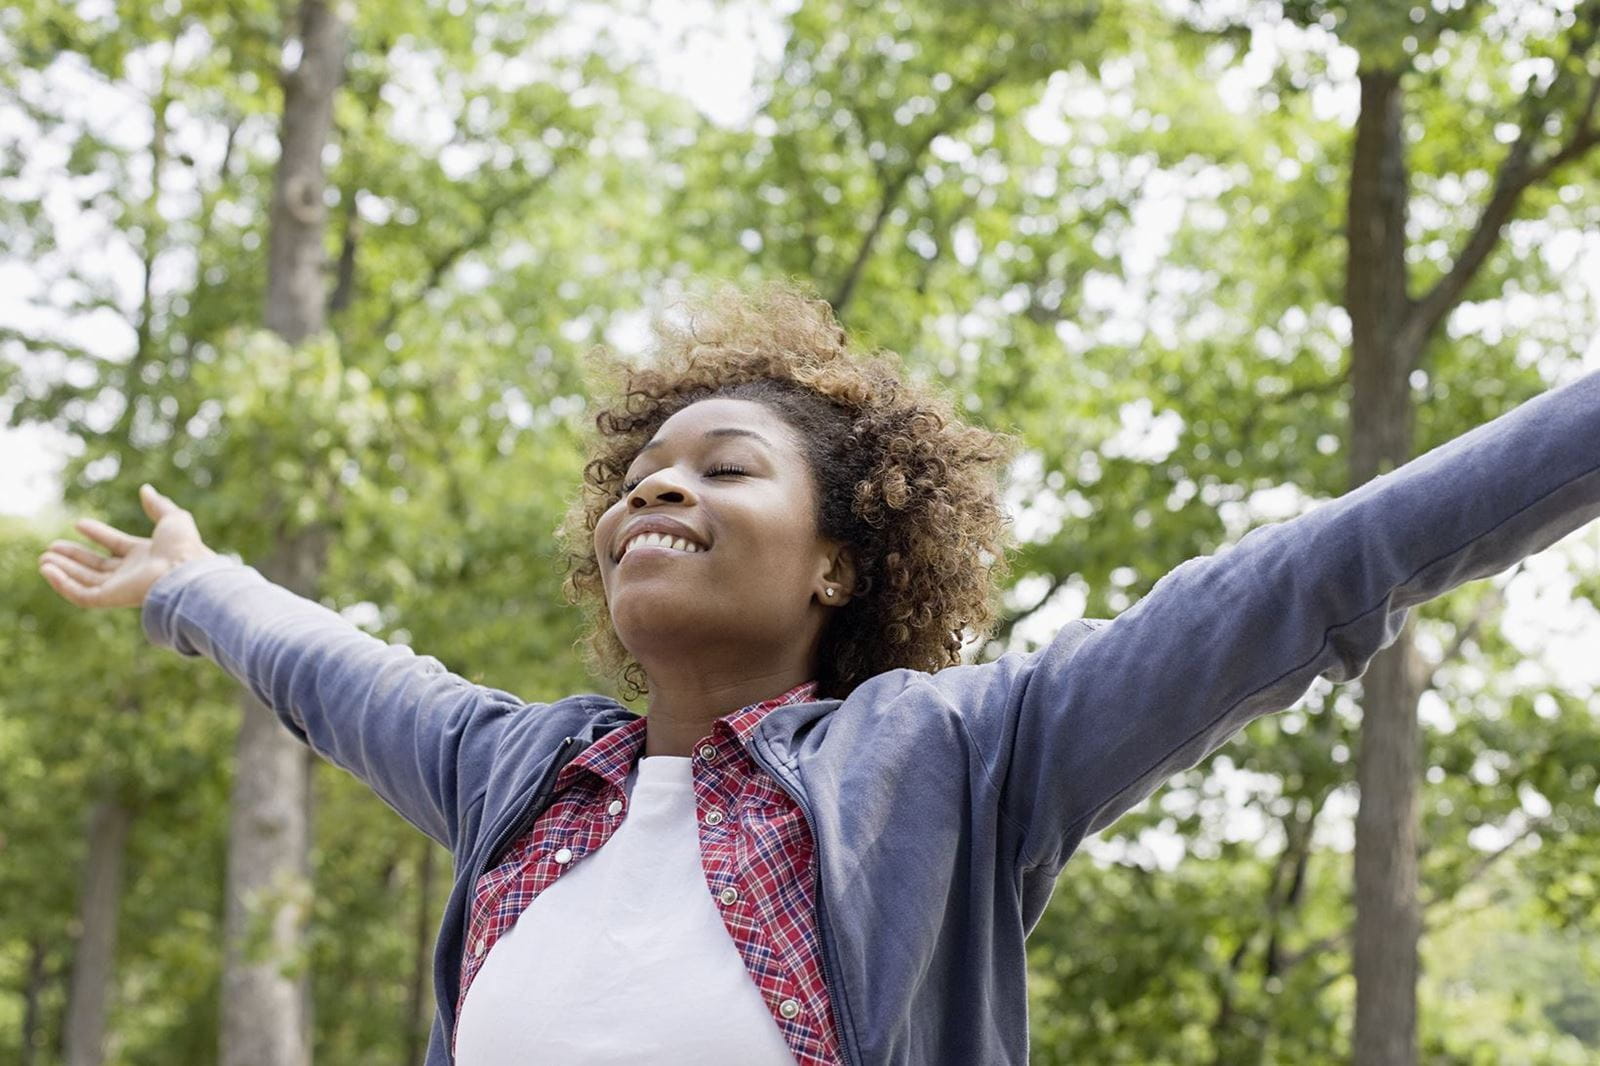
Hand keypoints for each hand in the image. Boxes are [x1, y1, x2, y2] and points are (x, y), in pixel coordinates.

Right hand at [38, 484, 215, 608]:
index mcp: (146, 555)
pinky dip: (63, 585)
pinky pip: (82, 595)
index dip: (97, 534)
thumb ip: (158, 505)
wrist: (186, 571)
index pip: (115, 545)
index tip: (79, 522)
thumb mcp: (172, 519)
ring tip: (43, 559)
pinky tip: (48, 570)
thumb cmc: (184, 546)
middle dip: (73, 557)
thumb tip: (147, 489)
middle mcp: (132, 573)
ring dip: (63, 571)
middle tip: (50, 547)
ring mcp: (121, 588)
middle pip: (96, 566)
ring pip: (85, 581)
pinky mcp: (112, 599)